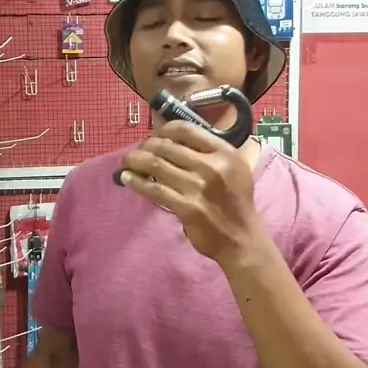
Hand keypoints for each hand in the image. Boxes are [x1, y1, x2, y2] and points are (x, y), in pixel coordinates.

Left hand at [120, 121, 259, 262]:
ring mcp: (198, 187)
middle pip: (166, 146)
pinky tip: (126, 178)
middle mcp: (211, 166)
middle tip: (138, 152)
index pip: (185, 130)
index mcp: (224, 153)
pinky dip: (135, 182)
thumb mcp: (234, 168)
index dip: (163, 130)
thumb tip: (174, 138)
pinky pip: (154, 189)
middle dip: (146, 146)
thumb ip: (210, 151)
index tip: (155, 136)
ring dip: (135, 161)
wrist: (241, 238)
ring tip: (126, 162)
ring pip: (155, 165)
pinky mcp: (186, 207)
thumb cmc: (236, 201)